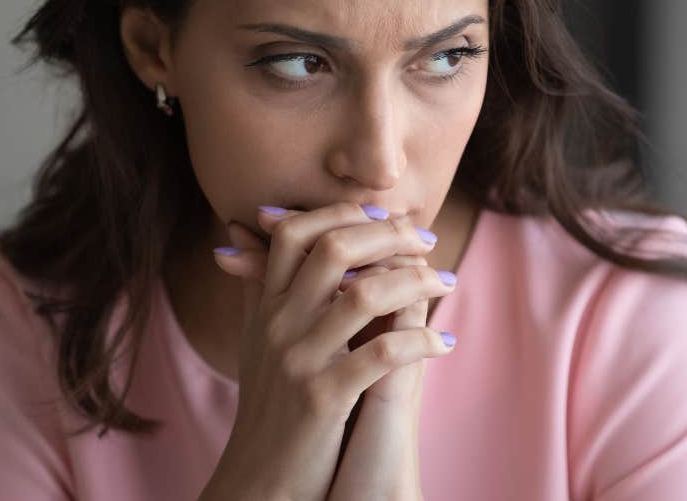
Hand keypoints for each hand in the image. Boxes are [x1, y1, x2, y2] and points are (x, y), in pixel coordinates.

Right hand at [211, 205, 453, 500]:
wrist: (260, 479)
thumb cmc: (269, 407)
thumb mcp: (256, 339)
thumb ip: (257, 285)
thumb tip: (241, 231)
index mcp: (265, 306)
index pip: (294, 232)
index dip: (342, 213)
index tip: (385, 218)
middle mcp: (277, 325)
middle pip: (333, 249)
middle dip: (389, 236)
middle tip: (426, 240)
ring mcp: (299, 360)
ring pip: (364, 295)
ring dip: (416, 282)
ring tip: (445, 283)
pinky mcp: (323, 398)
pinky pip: (382, 353)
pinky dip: (421, 340)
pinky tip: (444, 341)